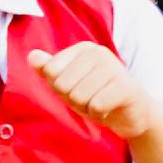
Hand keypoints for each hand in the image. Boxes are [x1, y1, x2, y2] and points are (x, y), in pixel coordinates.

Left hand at [31, 40, 153, 141]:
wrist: (131, 113)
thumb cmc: (96, 95)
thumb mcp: (68, 83)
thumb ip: (48, 69)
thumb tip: (31, 56)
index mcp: (83, 49)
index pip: (51, 71)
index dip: (60, 88)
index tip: (78, 88)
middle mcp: (99, 52)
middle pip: (63, 85)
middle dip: (73, 100)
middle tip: (90, 98)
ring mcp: (114, 67)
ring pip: (79, 97)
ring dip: (87, 108)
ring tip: (100, 102)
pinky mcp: (126, 86)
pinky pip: (97, 106)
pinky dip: (99, 114)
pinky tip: (109, 109)